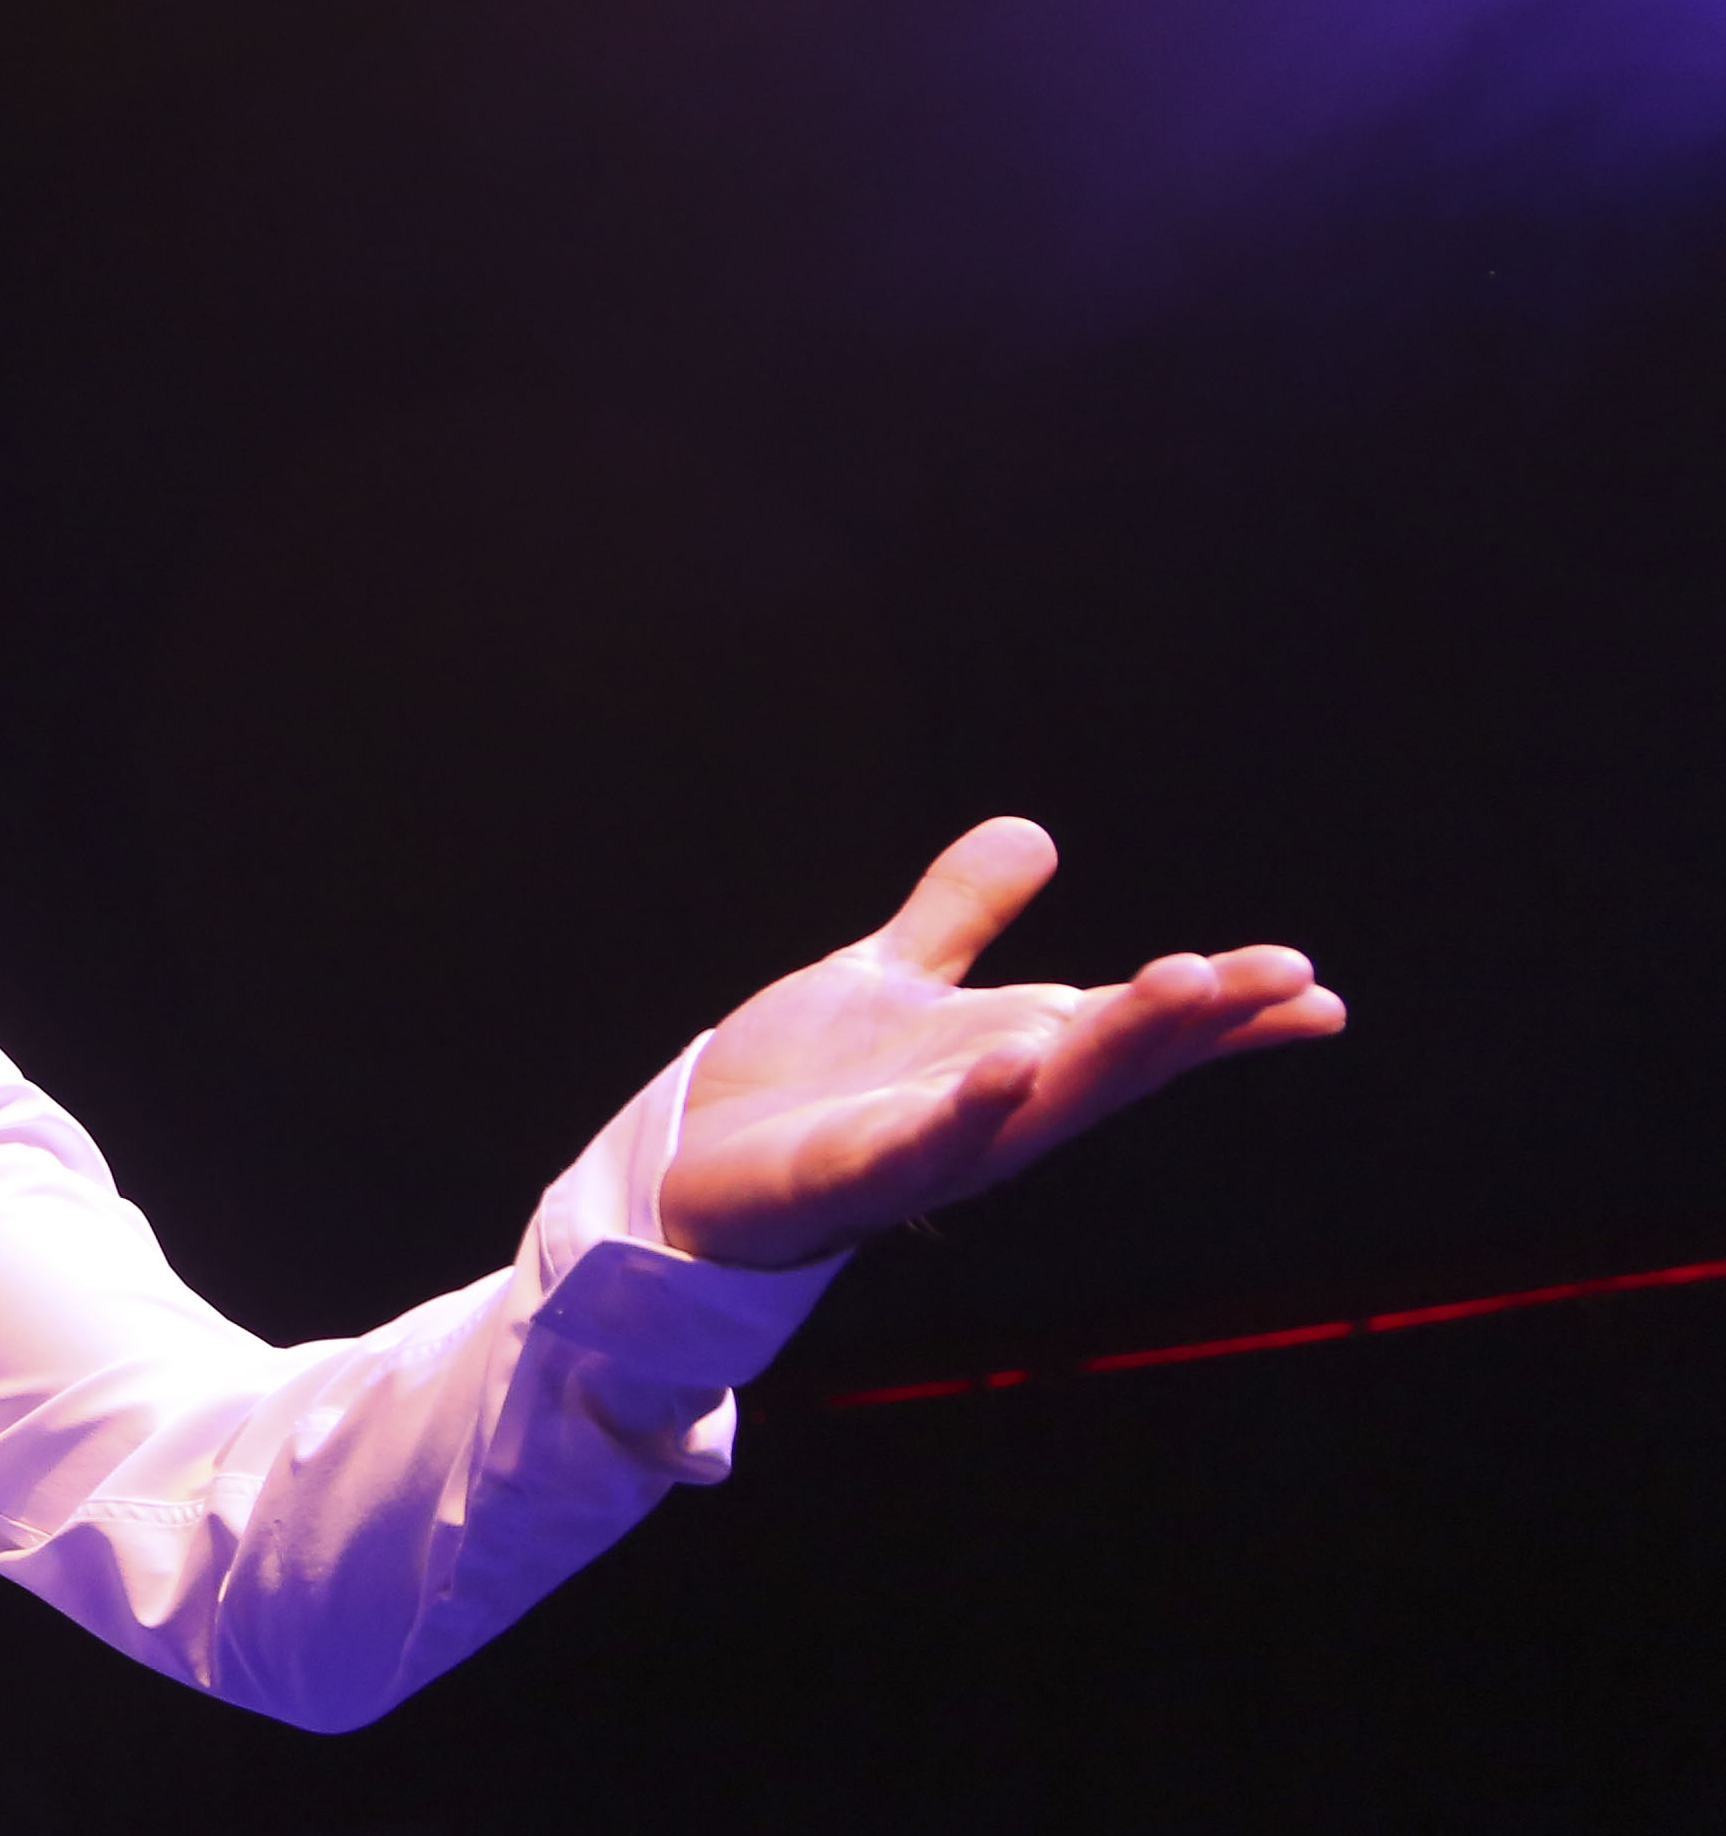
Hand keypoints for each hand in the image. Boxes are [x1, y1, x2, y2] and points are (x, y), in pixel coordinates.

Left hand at [657, 818, 1345, 1268]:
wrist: (693, 1160)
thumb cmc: (808, 1087)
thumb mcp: (891, 979)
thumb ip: (959, 913)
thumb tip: (1034, 833)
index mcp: (1011, 1059)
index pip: (1132, 1033)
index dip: (1223, 1016)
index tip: (1315, 990)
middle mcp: (991, 1110)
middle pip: (1109, 1061)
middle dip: (1189, 1018)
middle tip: (1278, 974)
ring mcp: (928, 1147)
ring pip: (1039, 1102)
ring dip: (1111, 1048)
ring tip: (1181, 987)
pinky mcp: (851, 1174)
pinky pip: (921, 1145)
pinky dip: (970, 1109)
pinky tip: (1012, 1063)